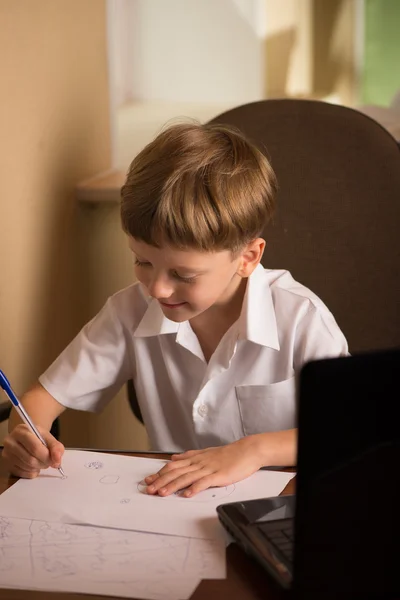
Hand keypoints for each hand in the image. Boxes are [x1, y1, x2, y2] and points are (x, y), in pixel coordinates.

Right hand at [2, 424, 64, 478]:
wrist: (27, 438)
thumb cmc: (38, 437)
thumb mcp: (48, 437)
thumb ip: (56, 447)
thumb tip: (57, 461)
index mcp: (21, 431)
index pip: (35, 447)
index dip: (47, 456)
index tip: (55, 460)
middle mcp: (10, 442)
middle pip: (30, 459)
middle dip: (44, 463)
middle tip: (49, 462)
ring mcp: (6, 454)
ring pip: (27, 467)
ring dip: (39, 467)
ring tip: (41, 462)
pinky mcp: (6, 464)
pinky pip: (22, 474)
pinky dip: (32, 472)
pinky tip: (34, 466)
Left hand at [144, 436, 263, 497]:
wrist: (248, 450)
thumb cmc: (229, 454)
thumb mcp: (206, 452)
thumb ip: (189, 456)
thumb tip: (174, 458)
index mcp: (196, 458)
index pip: (173, 465)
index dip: (160, 473)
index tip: (148, 480)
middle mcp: (199, 462)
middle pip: (176, 472)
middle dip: (161, 480)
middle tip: (149, 489)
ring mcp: (209, 468)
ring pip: (187, 477)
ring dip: (173, 486)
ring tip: (162, 493)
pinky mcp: (219, 475)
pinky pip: (205, 482)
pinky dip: (195, 488)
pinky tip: (187, 494)